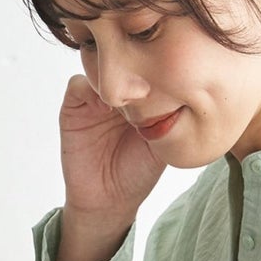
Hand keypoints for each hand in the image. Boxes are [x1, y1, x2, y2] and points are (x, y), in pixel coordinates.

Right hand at [57, 73, 166, 221]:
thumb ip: (170, 117)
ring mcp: (94, 98)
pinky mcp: (73, 107)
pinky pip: (78, 84)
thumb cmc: (138, 173)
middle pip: (121, 60)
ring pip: (99, 67)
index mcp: (140, 96)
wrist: (109, 200)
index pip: (145, 66)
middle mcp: (116, 92)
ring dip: (113, 75)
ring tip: (132, 94)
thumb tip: (186, 92)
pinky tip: (109, 107)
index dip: (156, 65)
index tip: (169, 73)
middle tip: (150, 76)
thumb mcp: (164, 142)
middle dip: (135, 63)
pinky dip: (91, 88)